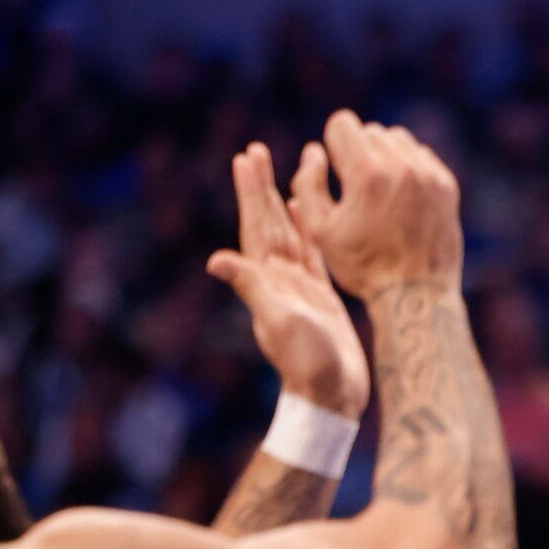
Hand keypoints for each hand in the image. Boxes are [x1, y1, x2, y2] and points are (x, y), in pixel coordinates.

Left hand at [207, 142, 368, 417]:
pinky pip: (311, 252)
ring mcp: (299, 287)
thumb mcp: (277, 323)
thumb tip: (216, 260)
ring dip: (285, 201)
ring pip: (290, 233)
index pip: (256, 227)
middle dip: (261, 187)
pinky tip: (308, 213)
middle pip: (268, 222)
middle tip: (254, 150)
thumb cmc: (308, 364)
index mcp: (268, 280)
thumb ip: (251, 289)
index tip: (246, 158)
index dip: (250, 193)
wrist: (332, 397)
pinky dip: (308, 229)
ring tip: (288, 170)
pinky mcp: (321, 296)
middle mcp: (279, 280)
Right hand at [289, 110, 463, 300]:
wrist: (416, 293)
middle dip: (358, 152)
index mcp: (368, 173)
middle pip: (370, 130)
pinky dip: (408, 168)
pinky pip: (420, 156)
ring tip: (378, 190)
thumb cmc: (362, 265)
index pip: (342, 123)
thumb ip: (307, 184)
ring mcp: (428, 173)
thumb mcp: (320, 231)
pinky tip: (400, 197)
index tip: (336, 171)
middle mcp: (402, 165)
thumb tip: (314, 152)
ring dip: (384, 156)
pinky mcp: (446, 184)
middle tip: (356, 188)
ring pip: (397, 139)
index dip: (333, 145)